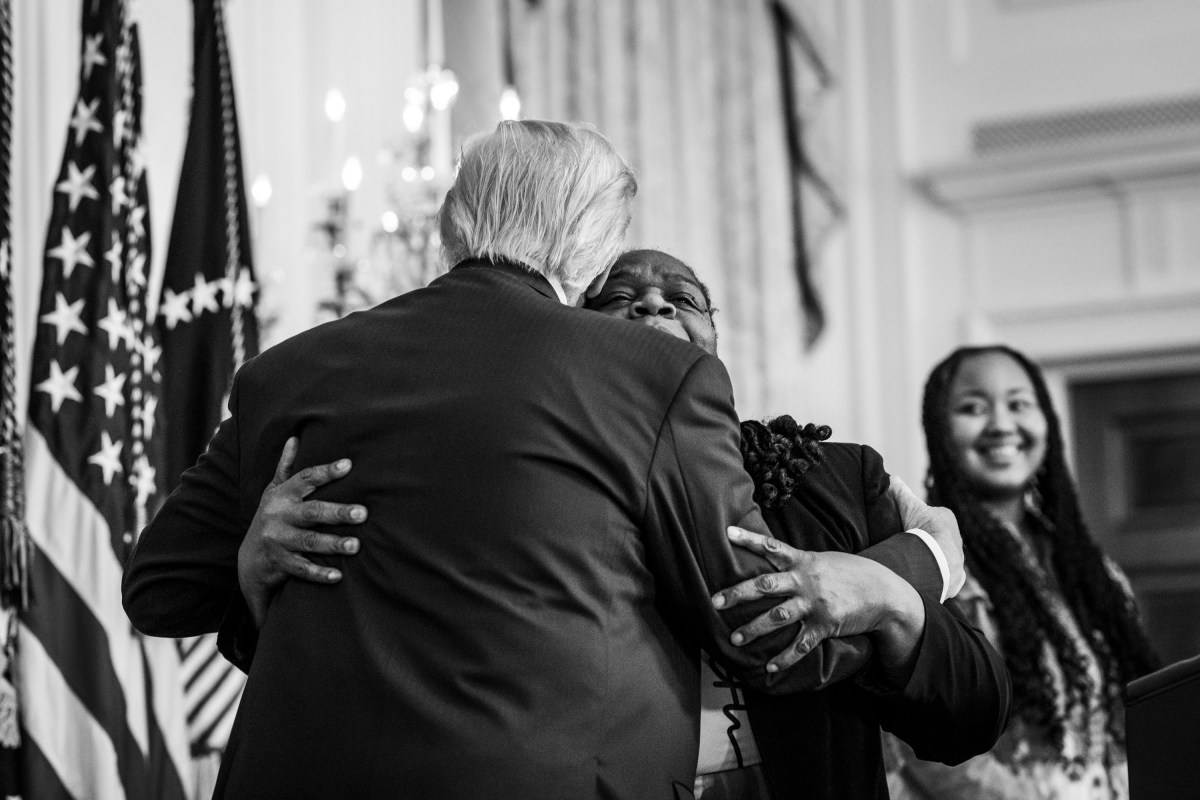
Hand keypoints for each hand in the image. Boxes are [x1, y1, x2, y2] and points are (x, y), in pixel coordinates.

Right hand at [238, 437, 365, 626]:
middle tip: (363, 513)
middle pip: (312, 512)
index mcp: (282, 495)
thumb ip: (285, 467)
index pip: (305, 480)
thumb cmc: (272, 516)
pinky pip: (301, 569)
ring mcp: (279, 541)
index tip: (348, 465)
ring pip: (308, 542)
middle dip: (337, 512)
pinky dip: (319, 573)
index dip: (326, 472)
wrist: (249, 557)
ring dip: (333, 544)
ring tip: (356, 545)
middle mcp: (279, 516)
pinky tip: (338, 575)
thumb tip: (294, 438)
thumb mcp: (274, 490)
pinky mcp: (280, 564)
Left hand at [711, 527, 922, 674]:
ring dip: (754, 629)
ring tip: (735, 639)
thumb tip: (773, 555)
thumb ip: (798, 560)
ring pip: (777, 617)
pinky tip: (769, 668)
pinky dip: (784, 658)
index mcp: (803, 561)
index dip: (749, 538)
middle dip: (738, 594)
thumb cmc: (850, 573)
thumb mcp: (824, 559)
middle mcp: (805, 581)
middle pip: (765, 585)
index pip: (772, 546)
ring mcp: (814, 604)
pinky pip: (801, 644)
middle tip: (715, 602)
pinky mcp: (825, 625)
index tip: (727, 532)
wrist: (884, 592)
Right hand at [888, 475, 964, 597]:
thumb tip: (891, 478)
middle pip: (938, 539)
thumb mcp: (908, 506)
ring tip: (913, 565)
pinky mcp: (955, 580)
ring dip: (931, 561)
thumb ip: (900, 492)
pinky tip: (922, 579)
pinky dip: (935, 579)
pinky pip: (945, 579)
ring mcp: (958, 563)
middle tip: (907, 547)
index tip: (904, 526)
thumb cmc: (923, 531)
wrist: (936, 561)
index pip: (932, 517)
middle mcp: (957, 541)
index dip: (917, 520)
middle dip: (925, 542)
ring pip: (942, 559)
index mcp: (947, 520)